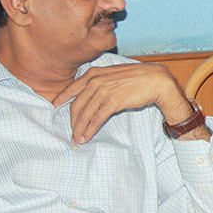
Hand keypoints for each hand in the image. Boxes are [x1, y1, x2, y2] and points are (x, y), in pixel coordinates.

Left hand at [52, 63, 191, 143]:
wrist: (156, 80)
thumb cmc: (138, 77)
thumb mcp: (113, 74)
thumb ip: (100, 81)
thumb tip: (91, 93)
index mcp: (93, 73)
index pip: (71, 89)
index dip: (61, 101)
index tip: (55, 109)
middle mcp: (95, 81)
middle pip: (76, 105)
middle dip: (72, 121)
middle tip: (71, 132)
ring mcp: (103, 91)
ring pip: (84, 114)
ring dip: (79, 129)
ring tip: (77, 138)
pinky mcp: (113, 101)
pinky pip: (96, 119)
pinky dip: (90, 129)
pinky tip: (87, 136)